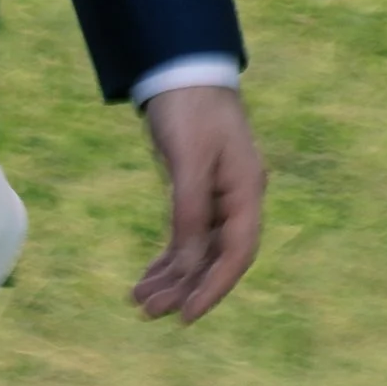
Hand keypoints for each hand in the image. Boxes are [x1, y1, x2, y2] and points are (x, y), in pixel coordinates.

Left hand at [133, 84, 265, 322]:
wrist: (181, 69)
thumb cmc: (190, 109)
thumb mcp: (188, 161)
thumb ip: (190, 213)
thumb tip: (188, 265)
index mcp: (246, 192)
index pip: (236, 254)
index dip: (213, 288)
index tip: (186, 316)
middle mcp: (237, 199)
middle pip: (215, 258)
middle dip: (184, 288)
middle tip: (148, 312)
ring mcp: (219, 196)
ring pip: (198, 250)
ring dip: (172, 277)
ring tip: (139, 300)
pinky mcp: (198, 190)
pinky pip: (186, 234)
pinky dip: (169, 256)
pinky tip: (149, 277)